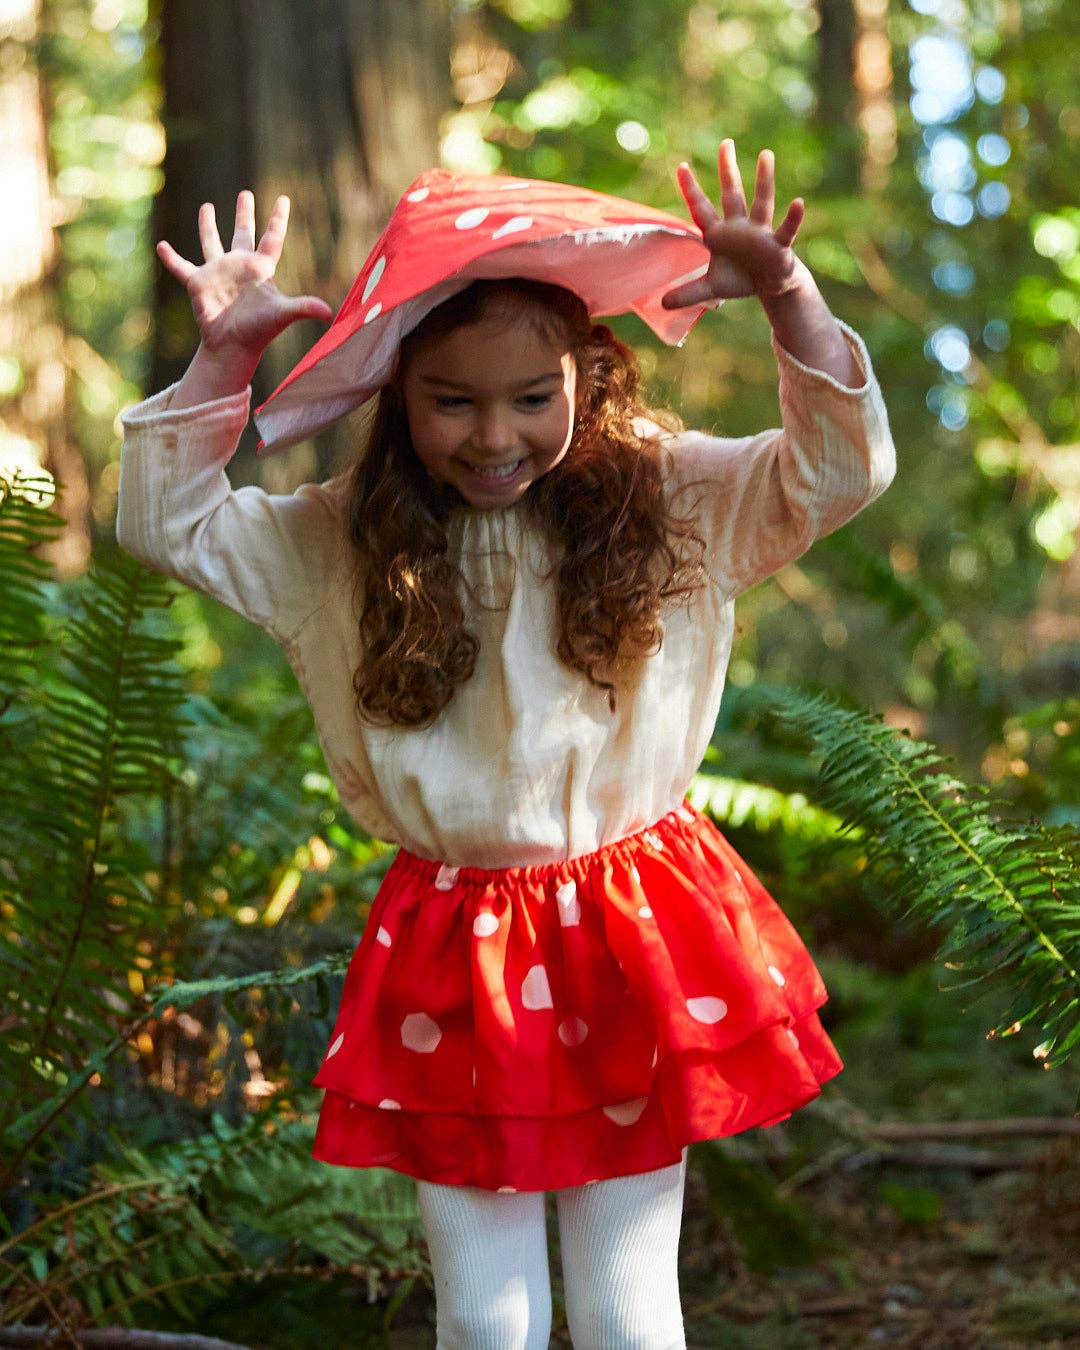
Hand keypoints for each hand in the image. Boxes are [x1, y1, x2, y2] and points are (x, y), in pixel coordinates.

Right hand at [157, 191, 333, 356]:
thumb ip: (304, 308)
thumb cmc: (259, 331)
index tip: (283, 199)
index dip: (278, 219)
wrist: (232, 347)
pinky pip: (181, 267)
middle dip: (244, 215)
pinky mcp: (198, 284)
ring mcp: (217, 273)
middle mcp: (239, 267)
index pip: (272, 238)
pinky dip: (171, 258)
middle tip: (246, 194)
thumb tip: (329, 312)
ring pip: (212, 242)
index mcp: (260, 269)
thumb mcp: (282, 315)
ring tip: (206, 205)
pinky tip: (160, 246)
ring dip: (208, 226)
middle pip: (243, 233)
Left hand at [662, 141, 807, 308]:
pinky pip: (785, 230)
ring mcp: (759, 234)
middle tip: (726, 143)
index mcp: (719, 235)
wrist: (769, 286)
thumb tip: (662, 304)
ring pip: (761, 202)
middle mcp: (739, 228)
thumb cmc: (739, 280)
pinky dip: (793, 218)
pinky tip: (798, 203)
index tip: (681, 166)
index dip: (691, 190)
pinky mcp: (778, 246)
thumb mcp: (710, 290)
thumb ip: (687, 294)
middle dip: (728, 170)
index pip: (701, 209)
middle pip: (731, 194)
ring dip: (764, 180)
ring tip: (766, 154)